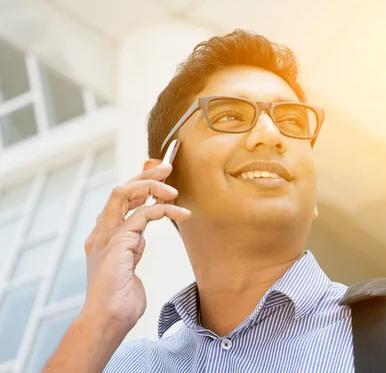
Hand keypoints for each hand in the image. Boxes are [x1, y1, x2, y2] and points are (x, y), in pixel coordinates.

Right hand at [80, 163, 190, 332]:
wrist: (108, 320)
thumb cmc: (121, 302)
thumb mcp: (129, 270)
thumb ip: (132, 252)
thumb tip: (140, 239)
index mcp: (103, 238)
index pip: (118, 202)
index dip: (139, 188)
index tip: (161, 181)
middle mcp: (101, 233)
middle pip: (119, 191)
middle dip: (144, 175)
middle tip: (168, 167)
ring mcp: (106, 236)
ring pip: (124, 193)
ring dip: (152, 185)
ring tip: (175, 190)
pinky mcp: (118, 241)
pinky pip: (143, 214)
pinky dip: (164, 209)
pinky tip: (181, 214)